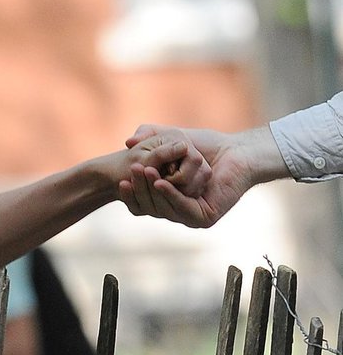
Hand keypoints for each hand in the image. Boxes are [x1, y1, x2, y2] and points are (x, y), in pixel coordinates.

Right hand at [118, 123, 250, 227]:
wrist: (235, 151)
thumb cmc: (206, 145)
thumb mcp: (171, 139)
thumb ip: (151, 137)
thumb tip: (128, 142)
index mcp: (169, 198)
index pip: (143, 202)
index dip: (131, 194)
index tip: (120, 180)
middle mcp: (179, 210)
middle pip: (152, 206)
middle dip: (140, 189)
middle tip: (131, 171)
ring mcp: (191, 216)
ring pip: (165, 208)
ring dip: (152, 190)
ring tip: (144, 171)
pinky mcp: (205, 217)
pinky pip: (182, 208)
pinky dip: (171, 195)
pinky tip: (161, 181)